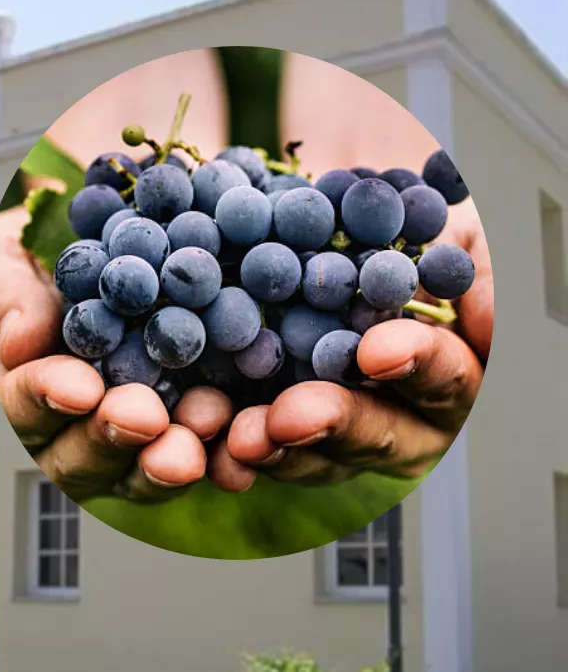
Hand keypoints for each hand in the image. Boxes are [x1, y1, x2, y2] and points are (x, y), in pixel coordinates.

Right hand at [0, 206, 223, 503]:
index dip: (48, 398)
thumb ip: (9, 293)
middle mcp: (76, 428)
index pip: (25, 405)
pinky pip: (209, 457)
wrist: (122, 232)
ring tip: (204, 424)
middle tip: (144, 417)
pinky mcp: (196, 430)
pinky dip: (227, 455)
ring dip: (170, 458)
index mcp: (24, 386)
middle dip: (112, 439)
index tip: (80, 385)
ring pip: (143, 471)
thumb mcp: (16, 250)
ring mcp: (137, 437)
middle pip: (81, 458)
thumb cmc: (54, 244)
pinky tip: (245, 441)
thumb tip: (20, 341)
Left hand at [212, 198, 492, 488]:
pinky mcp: (280, 437)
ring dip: (275, 448)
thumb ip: (473, 269)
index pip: (443, 374)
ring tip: (239, 437)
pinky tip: (205, 439)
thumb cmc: (399, 239)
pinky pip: (260, 454)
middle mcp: (402, 420)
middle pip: (375, 433)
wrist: (330, 247)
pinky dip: (230, 450)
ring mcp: (340, 439)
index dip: (415, 362)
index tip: (377, 349)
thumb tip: (485, 313)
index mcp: (450, 373)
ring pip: (314, 457)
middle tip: (288, 416)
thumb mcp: (448, 233)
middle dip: (331, 423)